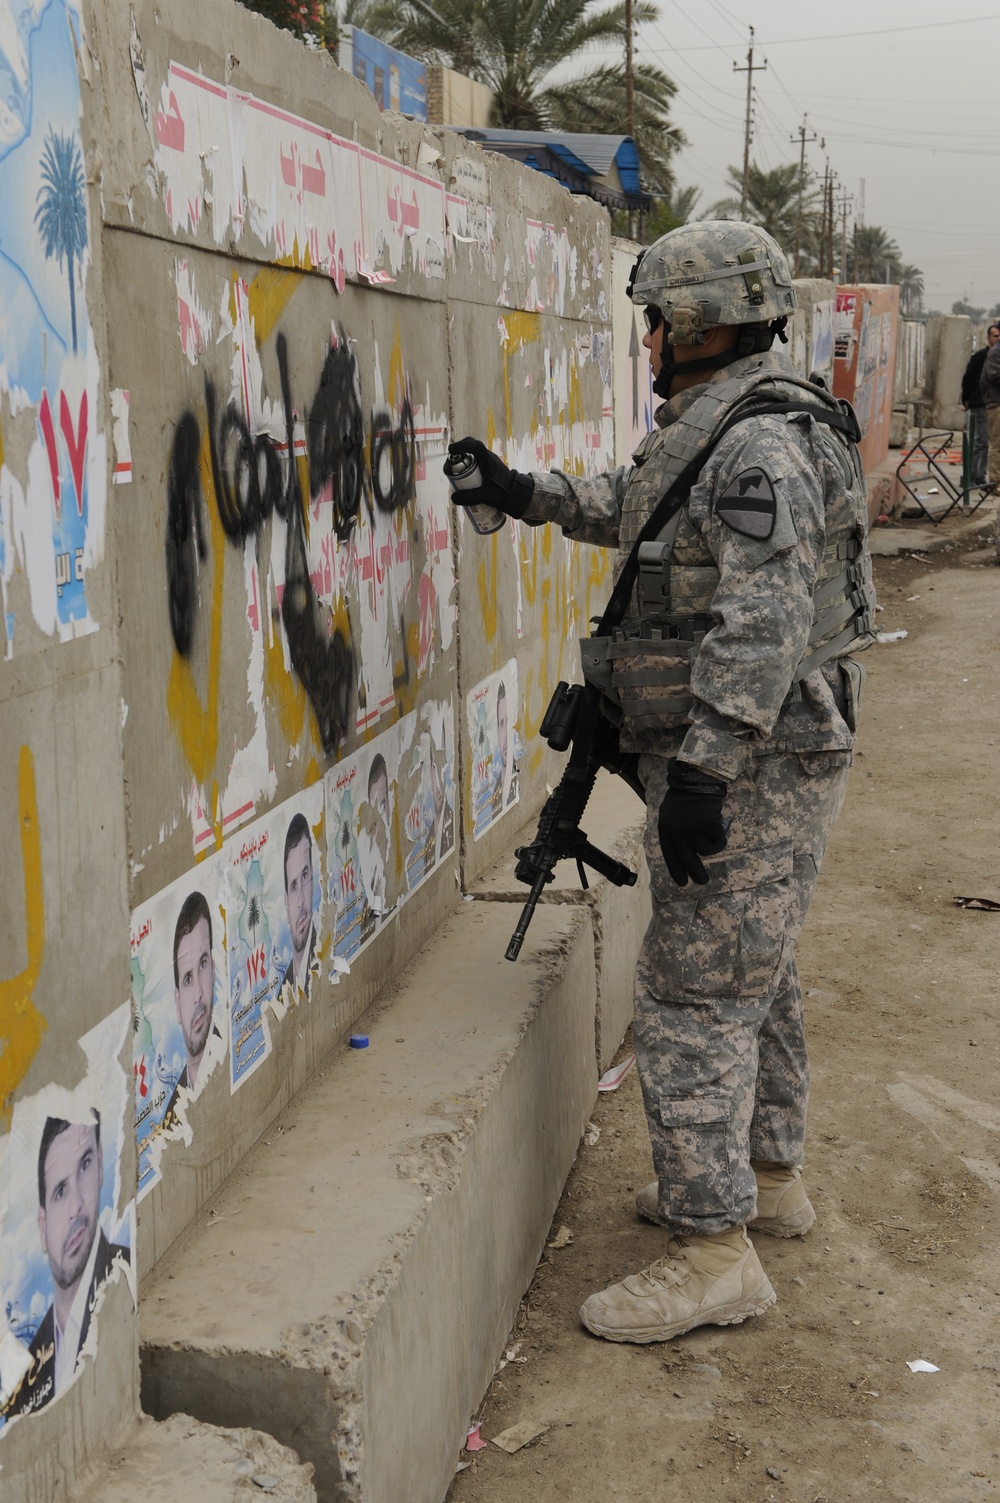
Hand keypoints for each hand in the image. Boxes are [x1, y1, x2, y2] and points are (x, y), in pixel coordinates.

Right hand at [446, 437, 532, 518]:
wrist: (517, 496)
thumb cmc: (504, 493)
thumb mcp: (486, 496)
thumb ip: (470, 497)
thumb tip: (454, 498)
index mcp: (489, 460)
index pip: (475, 445)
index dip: (461, 445)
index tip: (451, 450)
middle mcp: (488, 458)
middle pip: (471, 448)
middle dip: (459, 453)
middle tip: (451, 463)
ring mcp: (488, 463)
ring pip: (473, 456)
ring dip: (463, 462)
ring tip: (455, 474)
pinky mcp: (487, 470)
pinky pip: (475, 464)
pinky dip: (467, 468)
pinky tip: (463, 481)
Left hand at [657, 758, 728, 885]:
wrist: (695, 779)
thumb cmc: (684, 795)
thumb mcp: (669, 814)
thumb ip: (673, 832)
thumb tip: (683, 853)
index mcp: (665, 830)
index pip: (670, 857)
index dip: (676, 871)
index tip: (682, 883)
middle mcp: (677, 834)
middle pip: (688, 861)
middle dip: (697, 874)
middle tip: (703, 882)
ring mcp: (692, 831)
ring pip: (706, 851)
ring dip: (714, 845)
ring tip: (714, 835)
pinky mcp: (707, 827)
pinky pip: (718, 840)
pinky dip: (721, 836)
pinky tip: (719, 825)